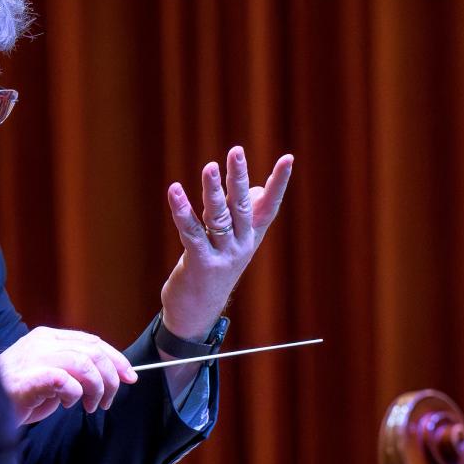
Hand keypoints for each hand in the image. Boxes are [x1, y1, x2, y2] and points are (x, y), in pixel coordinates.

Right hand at [0, 327, 137, 424]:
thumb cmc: (20, 392)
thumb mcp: (53, 374)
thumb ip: (76, 368)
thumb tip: (114, 375)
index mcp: (49, 337)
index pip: (93, 341)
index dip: (116, 359)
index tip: (130, 376)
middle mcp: (43, 341)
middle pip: (94, 351)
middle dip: (111, 377)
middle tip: (108, 400)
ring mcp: (35, 357)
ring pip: (85, 364)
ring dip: (96, 388)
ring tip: (91, 406)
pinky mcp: (30, 377)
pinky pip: (66, 381)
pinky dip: (75, 395)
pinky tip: (66, 405)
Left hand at [161, 147, 292, 339]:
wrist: (197, 312)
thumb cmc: (214, 269)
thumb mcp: (234, 243)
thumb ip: (244, 215)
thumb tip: (255, 187)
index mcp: (250, 236)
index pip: (269, 205)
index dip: (278, 182)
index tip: (289, 158)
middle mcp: (240, 245)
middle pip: (241, 206)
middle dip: (238, 177)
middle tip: (237, 151)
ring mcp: (222, 255)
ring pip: (218, 217)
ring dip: (212, 191)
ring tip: (210, 167)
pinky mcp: (200, 264)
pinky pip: (191, 232)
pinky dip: (183, 210)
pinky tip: (175, 190)